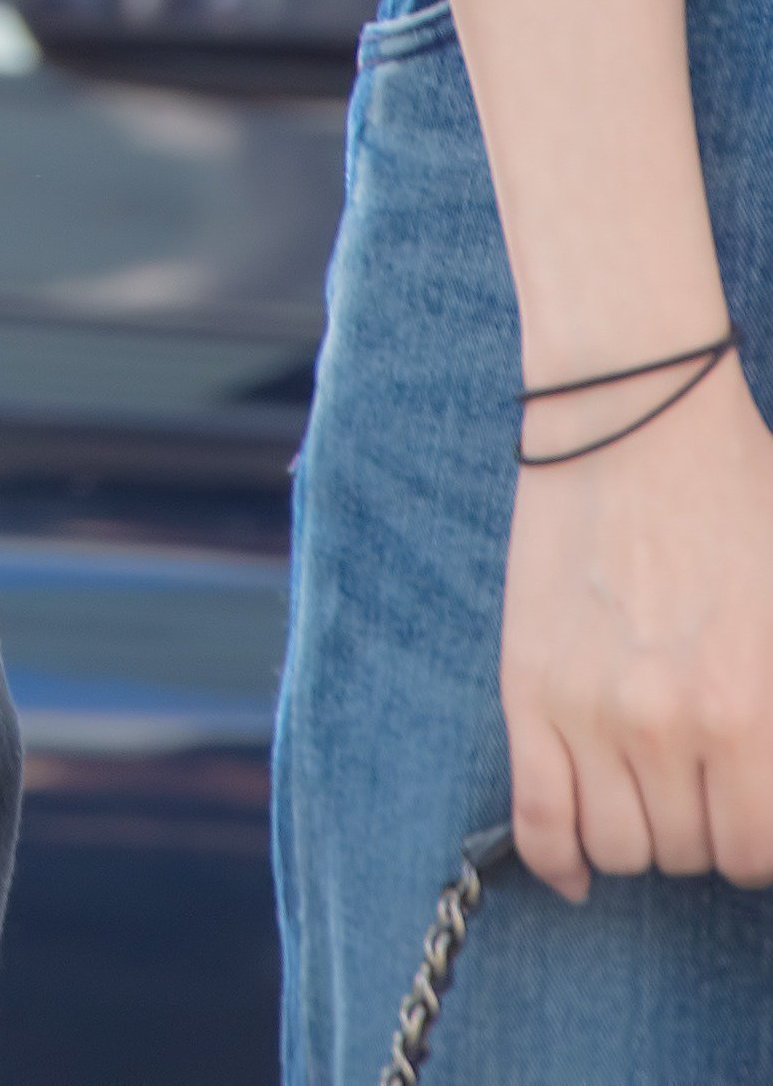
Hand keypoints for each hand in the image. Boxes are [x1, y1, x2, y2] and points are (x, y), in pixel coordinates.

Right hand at [502, 354, 772, 897]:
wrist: (630, 410)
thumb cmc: (734, 493)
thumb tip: (761, 779)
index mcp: (748, 710)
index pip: (756, 849)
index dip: (756, 833)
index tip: (749, 800)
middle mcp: (666, 725)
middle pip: (691, 852)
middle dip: (704, 826)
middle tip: (704, 775)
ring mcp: (588, 709)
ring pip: (621, 847)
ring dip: (642, 832)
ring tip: (650, 784)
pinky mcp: (527, 687)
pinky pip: (538, 818)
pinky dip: (558, 858)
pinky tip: (579, 865)